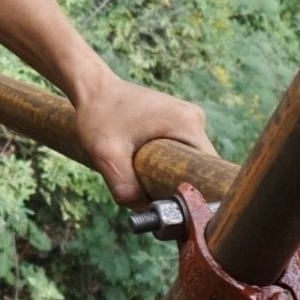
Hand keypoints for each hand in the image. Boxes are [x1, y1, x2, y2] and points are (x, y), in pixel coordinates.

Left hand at [73, 71, 214, 204]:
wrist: (90, 87)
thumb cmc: (98, 115)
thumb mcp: (106, 154)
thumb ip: (125, 187)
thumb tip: (145, 211)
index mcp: (187, 123)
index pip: (209, 170)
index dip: (199, 193)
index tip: (181, 209)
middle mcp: (194, 118)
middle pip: (200, 167)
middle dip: (181, 185)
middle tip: (158, 199)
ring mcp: (187, 118)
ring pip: (190, 160)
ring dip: (173, 174)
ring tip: (148, 181)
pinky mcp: (177, 121)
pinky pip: (181, 150)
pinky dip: (168, 163)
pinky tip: (148, 168)